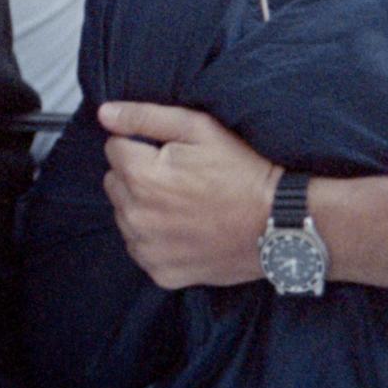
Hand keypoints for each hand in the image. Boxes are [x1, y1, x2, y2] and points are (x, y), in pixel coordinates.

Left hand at [98, 100, 281, 288]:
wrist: (282, 223)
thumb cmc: (244, 171)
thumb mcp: (199, 129)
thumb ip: (144, 118)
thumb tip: (104, 114)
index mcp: (140, 176)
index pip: (114, 149)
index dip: (143, 147)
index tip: (172, 155)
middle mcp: (136, 215)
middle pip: (115, 183)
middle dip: (139, 177)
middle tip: (181, 180)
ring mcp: (148, 248)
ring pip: (125, 216)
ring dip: (144, 208)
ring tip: (186, 205)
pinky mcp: (162, 272)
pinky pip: (142, 248)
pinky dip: (156, 240)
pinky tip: (186, 230)